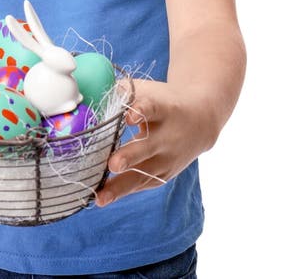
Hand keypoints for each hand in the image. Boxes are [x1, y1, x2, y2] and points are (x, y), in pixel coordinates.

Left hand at [97, 78, 216, 206]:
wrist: (200, 122)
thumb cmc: (163, 101)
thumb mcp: (149, 90)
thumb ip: (123, 92)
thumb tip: (90, 93)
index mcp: (164, 109)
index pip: (153, 108)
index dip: (142, 111)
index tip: (130, 115)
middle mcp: (168, 136)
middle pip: (148, 147)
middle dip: (130, 157)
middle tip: (112, 164)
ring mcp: (168, 159)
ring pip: (143, 174)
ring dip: (121, 186)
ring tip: (100, 197)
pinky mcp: (164, 175)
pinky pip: (141, 184)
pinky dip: (122, 191)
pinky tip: (103, 198)